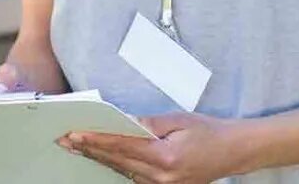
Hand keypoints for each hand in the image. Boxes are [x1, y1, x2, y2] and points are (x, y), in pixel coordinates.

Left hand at [61, 113, 248, 183]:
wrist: (233, 152)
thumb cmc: (209, 132)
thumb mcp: (179, 120)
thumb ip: (148, 123)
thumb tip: (122, 122)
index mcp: (165, 158)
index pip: (122, 147)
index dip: (96, 140)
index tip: (75, 135)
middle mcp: (161, 177)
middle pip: (117, 162)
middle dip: (90, 150)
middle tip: (65, 141)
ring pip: (122, 171)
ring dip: (99, 159)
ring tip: (77, 148)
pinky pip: (133, 177)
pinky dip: (116, 165)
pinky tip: (101, 157)